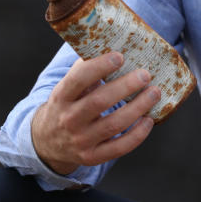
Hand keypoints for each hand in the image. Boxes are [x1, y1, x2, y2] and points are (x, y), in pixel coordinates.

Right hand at [31, 53, 160, 174]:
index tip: (119, 56)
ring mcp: (80, 141)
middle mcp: (69, 120)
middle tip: (145, 74)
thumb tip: (114, 45)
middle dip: (125, 87)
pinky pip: (119, 147)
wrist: (45, 142)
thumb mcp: (66, 89)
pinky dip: (137, 135)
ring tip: (155, 92)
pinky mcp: (92, 156)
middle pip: (99, 102)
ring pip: (113, 124)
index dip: (99, 67)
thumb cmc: (65, 106)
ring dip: (138, 108)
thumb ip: (85, 73)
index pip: (78, 80)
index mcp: (61, 97)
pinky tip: (149, 120)